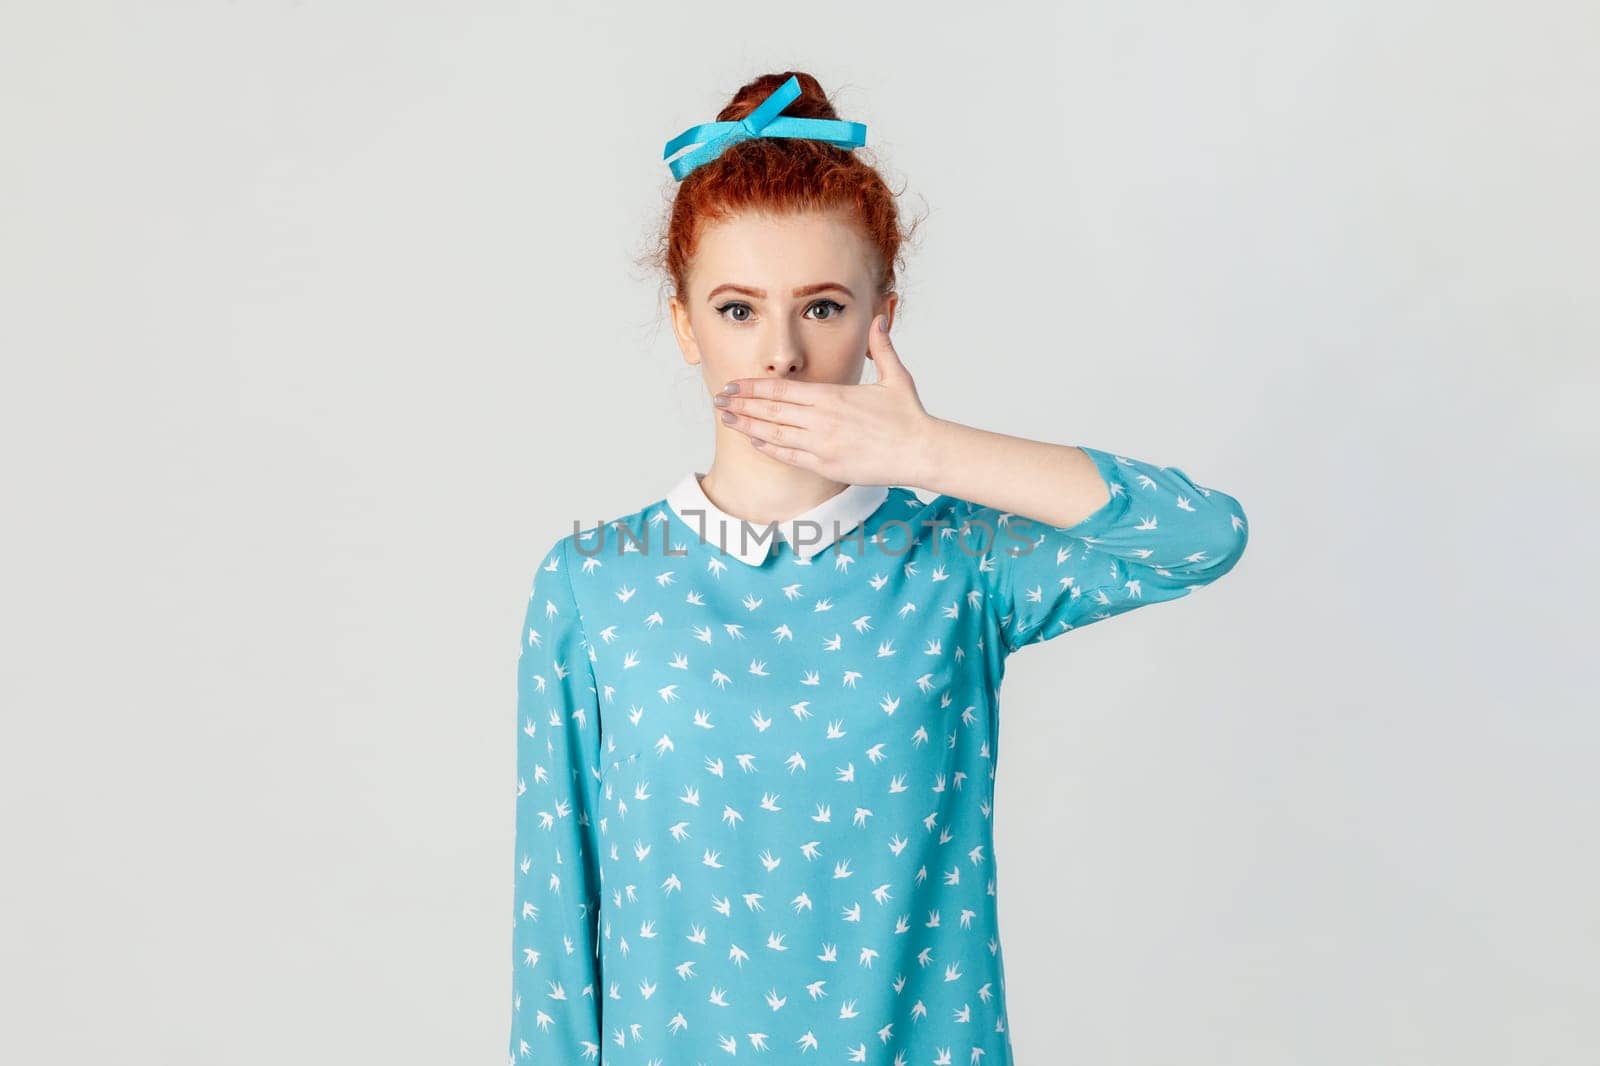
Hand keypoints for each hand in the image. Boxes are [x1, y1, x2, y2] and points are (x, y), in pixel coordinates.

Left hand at [712, 315, 938, 486]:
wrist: (922, 452)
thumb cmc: (910, 416)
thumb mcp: (896, 377)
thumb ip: (882, 347)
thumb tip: (879, 318)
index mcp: (832, 396)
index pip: (782, 388)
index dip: (753, 386)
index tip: (734, 384)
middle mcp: (821, 420)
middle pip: (770, 410)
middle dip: (740, 404)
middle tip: (718, 399)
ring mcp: (822, 445)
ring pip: (774, 434)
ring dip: (747, 425)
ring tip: (726, 419)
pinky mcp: (827, 466)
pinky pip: (789, 457)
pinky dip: (769, 448)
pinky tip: (755, 441)